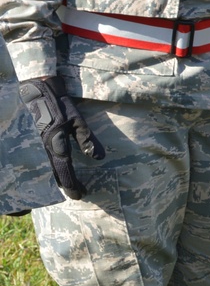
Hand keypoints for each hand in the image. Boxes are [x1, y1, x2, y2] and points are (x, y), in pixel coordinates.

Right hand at [19, 77, 104, 199]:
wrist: (37, 89)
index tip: (80, 195)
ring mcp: (36, 144)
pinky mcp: (33, 140)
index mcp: (56, 143)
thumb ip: (87, 139)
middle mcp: (44, 147)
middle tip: (77, 192)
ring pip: (45, 168)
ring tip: (66, 186)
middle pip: (54, 173)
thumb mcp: (77, 120)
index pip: (65, 170)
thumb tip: (100, 158)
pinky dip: (45, 169)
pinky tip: (50, 172)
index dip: (72, 185)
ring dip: (54, 178)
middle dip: (66, 184)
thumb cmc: (59, 104)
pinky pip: (38, 159)